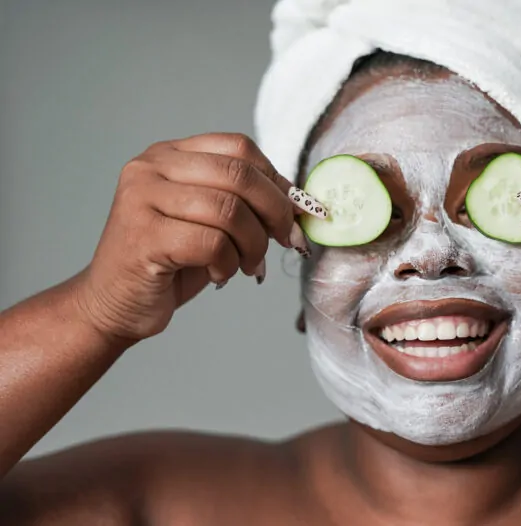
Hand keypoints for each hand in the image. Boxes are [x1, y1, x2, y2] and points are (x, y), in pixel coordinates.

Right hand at [73, 133, 318, 340]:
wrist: (115, 304)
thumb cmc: (170, 262)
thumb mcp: (212, 222)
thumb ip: (247, 203)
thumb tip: (301, 202)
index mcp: (170, 154)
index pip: (239, 148)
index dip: (276, 180)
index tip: (296, 212)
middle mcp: (152, 167)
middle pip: (239, 174)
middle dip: (275, 212)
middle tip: (285, 240)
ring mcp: (142, 198)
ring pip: (230, 210)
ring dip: (253, 244)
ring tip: (247, 264)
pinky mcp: (143, 236)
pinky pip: (212, 242)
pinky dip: (228, 263)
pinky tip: (220, 274)